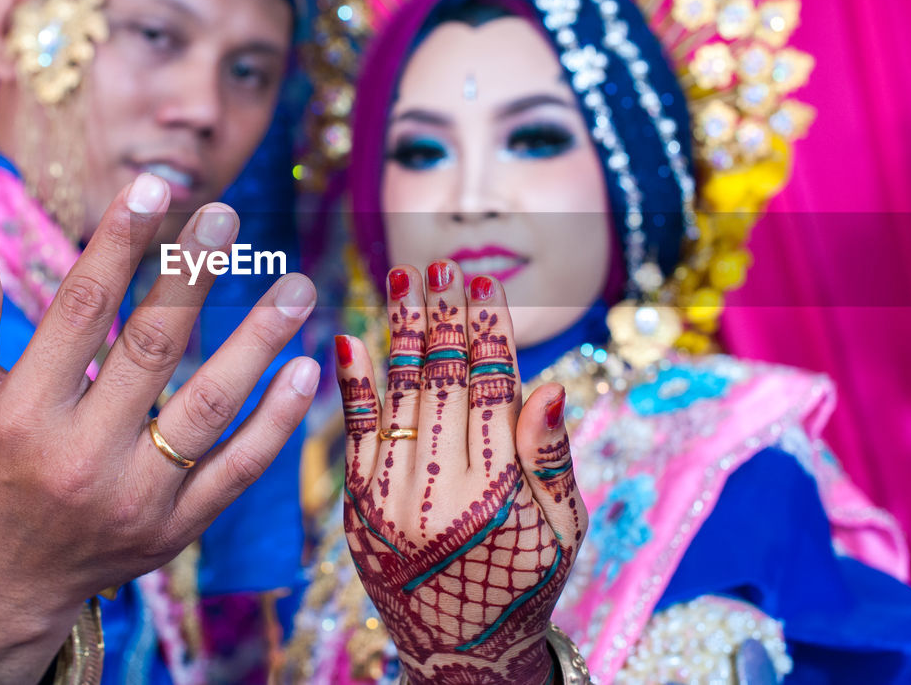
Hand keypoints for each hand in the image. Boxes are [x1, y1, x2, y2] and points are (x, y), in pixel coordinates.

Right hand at [0, 173, 319, 684]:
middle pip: (150, 350)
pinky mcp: (177, 527)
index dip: (118, 244)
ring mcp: (135, 497)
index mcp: (21, 413)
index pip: (78, 311)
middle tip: (228, 217)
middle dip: (192, 276)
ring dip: (258, 342)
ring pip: (209, 407)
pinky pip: (238, 470)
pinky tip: (305, 369)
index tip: (155, 187)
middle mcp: (80, 456)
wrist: (10, 576)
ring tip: (297, 286)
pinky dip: (277, 422)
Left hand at [336, 261, 586, 683]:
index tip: (484, 284)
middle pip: (443, 383)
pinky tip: (349, 339)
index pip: (493, 390)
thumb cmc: (524, 584)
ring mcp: (390, 499)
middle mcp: (439, 491)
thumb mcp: (562, 530)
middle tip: (440, 265)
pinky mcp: (357, 509)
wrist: (460, 652)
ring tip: (403, 280)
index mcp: (497, 493)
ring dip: (401, 333)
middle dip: (443, 318)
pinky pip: (354, 436)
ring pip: (399, 398)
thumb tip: (547, 384)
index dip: (489, 332)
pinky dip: (352, 386)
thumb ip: (551, 458)